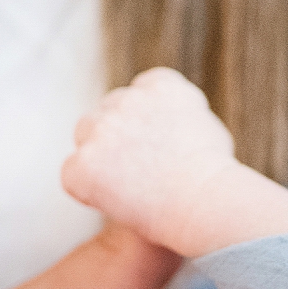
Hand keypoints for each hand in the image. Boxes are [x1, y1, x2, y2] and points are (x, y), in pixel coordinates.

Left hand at [62, 68, 237, 250]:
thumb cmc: (214, 178)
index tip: (158, 147)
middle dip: (116, 139)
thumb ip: (179, 119)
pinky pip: (73, 175)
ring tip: (132, 190)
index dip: (145, 122)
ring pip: (85, 139)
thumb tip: (168, 127)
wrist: (205, 203)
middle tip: (140, 174)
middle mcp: (127, 98)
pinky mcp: (83, 162)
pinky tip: (118, 203)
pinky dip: (89, 192)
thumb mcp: (208, 129)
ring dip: (99, 160)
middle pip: (106, 113)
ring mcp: (102, 128)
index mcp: (162, 85)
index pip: (141, 92)